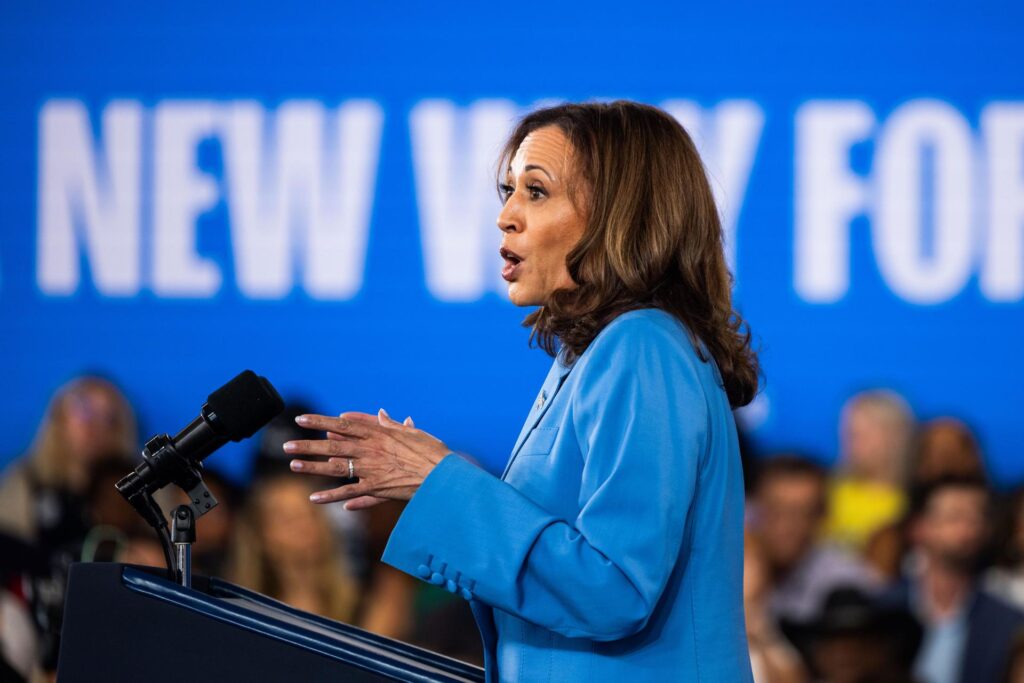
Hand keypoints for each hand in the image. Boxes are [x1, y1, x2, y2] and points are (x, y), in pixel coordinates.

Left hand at [284, 409, 449, 509]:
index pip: (344, 424)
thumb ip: (393, 424)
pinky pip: (350, 492)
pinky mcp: (377, 488)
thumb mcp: (414, 433)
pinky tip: (314, 498)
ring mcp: (373, 469)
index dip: (321, 421)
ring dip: (313, 466)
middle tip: (287, 444)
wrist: (444, 475)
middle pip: (334, 445)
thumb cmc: (432, 452)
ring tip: (293, 464)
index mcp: (379, 433)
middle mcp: (372, 449)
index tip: (302, 419)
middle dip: (308, 444)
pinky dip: (331, 496)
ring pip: (337, 467)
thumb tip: (381, 413)